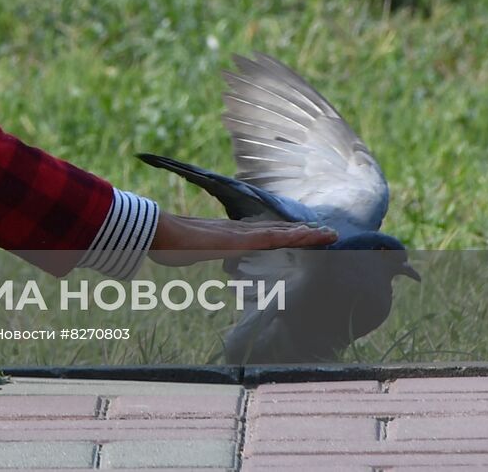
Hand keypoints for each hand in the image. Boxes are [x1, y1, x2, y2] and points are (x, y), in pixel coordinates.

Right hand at [147, 212, 336, 266]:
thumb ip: (184, 251)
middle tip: (328, 232)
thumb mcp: (180, 252)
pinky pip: (274, 238)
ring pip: (281, 233)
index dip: (284, 234)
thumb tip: (169, 255)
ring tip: (329, 234)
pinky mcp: (241, 239)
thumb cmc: (165, 243)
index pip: (263, 234)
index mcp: (228, 236)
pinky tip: (310, 236)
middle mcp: (239, 232)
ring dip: (306, 234)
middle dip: (302, 232)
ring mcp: (241, 234)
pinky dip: (294, 237)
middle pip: (278, 231)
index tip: (302, 233)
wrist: (158, 232)